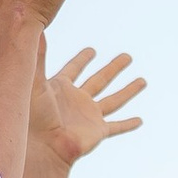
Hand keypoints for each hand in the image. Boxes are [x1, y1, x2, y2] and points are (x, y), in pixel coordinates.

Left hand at [33, 48, 145, 172]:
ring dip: (128, 90)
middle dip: (114, 68)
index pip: (74, 69)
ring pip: (114, 100)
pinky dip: (128, 124)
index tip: (92, 50)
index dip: (82, 59)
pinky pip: (117, 127)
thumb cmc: (34, 117)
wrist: (43, 147)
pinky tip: (139, 121)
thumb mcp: (36, 82)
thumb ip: (39, 56)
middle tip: (127, 56)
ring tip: (143, 81)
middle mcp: (77, 101)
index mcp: (61, 88)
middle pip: (100, 80)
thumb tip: (38, 30)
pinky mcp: (98, 131)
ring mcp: (89, 117)